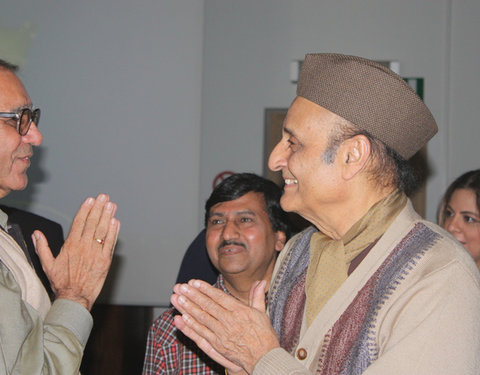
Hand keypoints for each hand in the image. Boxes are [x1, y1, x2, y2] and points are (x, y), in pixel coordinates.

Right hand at [33, 194, 119, 310]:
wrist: (74, 298)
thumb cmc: (61, 282)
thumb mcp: (47, 265)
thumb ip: (42, 247)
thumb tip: (36, 234)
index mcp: (70, 246)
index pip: (78, 223)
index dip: (85, 210)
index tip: (90, 200)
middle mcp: (83, 247)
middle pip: (92, 223)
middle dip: (98, 208)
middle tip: (104, 197)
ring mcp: (95, 253)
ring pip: (102, 231)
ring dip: (107, 216)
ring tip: (111, 205)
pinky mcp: (105, 261)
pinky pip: (110, 243)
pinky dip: (114, 232)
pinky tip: (116, 222)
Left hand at [171, 279, 279, 373]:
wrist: (264, 359)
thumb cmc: (264, 335)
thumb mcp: (262, 313)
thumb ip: (257, 296)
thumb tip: (261, 281)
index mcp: (239, 311)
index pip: (219, 297)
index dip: (205, 289)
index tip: (194, 282)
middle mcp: (229, 321)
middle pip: (207, 306)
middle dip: (192, 295)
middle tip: (180, 287)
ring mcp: (222, 333)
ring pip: (202, 318)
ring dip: (188, 308)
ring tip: (177, 299)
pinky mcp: (218, 345)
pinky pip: (201, 333)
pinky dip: (191, 326)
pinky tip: (182, 318)